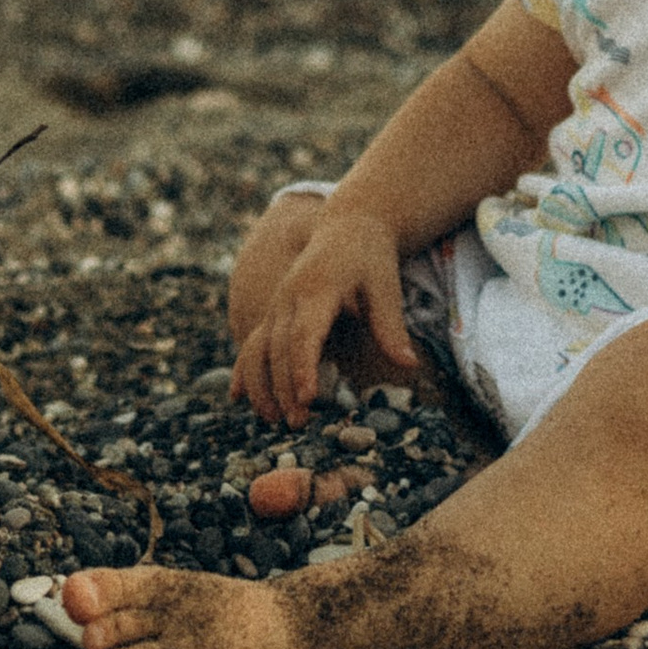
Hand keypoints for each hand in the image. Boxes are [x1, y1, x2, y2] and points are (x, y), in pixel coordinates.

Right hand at [231, 197, 418, 427]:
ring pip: (259, 347)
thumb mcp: (385, 286)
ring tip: (273, 420)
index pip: (304, 334)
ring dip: (262, 384)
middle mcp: (289, 296)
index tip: (308, 398)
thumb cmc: (370, 256)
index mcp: (316, 288)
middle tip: (299, 424)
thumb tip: (409, 365)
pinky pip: (253, 341)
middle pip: (279, 347)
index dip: (303, 367)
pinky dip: (243, 368)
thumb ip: (390, 327)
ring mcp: (278, 303)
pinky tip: (238, 397)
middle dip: (285, 387)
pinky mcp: (275, 310)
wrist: (348, 224)